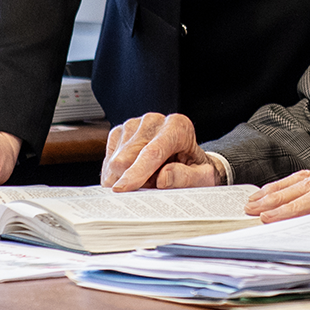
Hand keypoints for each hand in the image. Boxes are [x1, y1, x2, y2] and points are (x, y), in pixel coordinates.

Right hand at [101, 112, 223, 190]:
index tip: (123, 188)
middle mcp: (154, 120)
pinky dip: (118, 174)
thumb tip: (164, 177)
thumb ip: (186, 177)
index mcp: (178, 127)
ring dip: (127, 178)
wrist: (187, 159)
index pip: (153, 151)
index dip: (137, 172)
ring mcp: (134, 124)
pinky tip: (133, 172)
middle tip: (153, 185)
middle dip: (134, 181)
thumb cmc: (194, 169)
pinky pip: (108, 162)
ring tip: (147, 177)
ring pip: (114, 162)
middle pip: (127, 158)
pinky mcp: (119, 132)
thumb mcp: (202, 178)